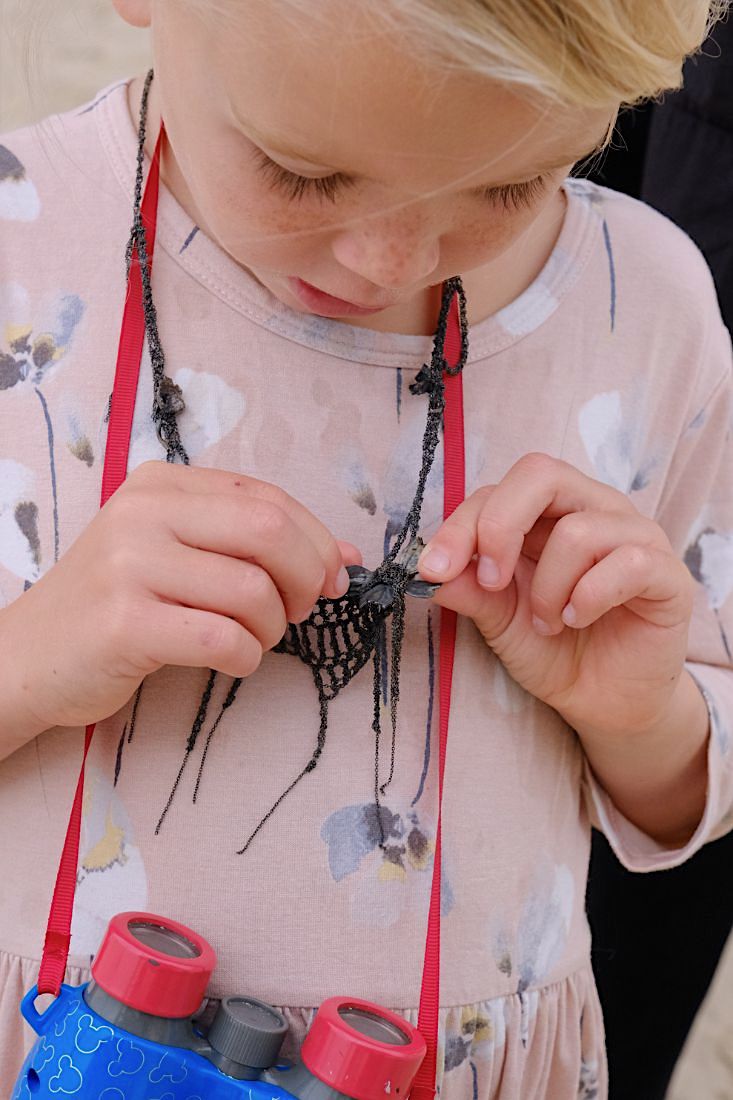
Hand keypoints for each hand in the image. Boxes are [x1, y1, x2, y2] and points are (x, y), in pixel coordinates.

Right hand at [2, 460, 359, 738]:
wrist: (30, 655)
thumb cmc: (118, 603)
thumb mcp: (179, 553)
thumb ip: (254, 544)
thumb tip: (346, 556)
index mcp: (162, 484)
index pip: (268, 499)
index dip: (315, 540)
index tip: (331, 578)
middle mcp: (144, 513)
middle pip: (269, 533)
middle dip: (305, 579)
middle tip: (297, 611)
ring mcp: (129, 566)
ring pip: (252, 592)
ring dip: (271, 628)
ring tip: (250, 639)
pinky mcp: (124, 624)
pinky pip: (223, 640)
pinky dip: (245, 658)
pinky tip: (230, 660)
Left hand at [417, 453, 695, 739]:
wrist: (604, 702)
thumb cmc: (554, 649)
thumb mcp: (499, 619)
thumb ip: (468, 588)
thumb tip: (425, 569)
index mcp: (547, 513)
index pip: (499, 489)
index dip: (461, 525)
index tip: (433, 570)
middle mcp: (593, 509)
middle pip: (541, 474)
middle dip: (500, 528)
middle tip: (493, 583)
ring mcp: (635, 536)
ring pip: (579, 530)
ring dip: (549, 588)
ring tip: (548, 623)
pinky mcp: (668, 573)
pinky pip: (628, 563)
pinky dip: (590, 597)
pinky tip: (578, 621)